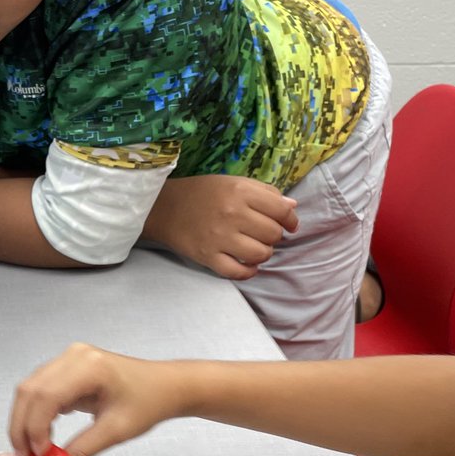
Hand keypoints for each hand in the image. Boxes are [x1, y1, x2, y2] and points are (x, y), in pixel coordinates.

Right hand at [10, 342, 181, 455]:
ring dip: (25, 420)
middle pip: (30, 391)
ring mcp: (68, 359)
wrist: (165, 386)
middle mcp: (74, 356)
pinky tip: (42, 434)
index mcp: (90, 366)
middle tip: (26, 455)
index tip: (38, 454)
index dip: (35, 428)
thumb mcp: (116, 431)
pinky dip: (35, 414)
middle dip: (22, 426)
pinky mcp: (66, 367)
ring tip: (33, 449)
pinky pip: (39, 389)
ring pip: (29, 389)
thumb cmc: (150, 400)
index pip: (45, 396)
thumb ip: (82, 448)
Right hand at [143, 175, 297, 279]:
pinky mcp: (208, 256)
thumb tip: (291, 208)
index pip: (281, 211)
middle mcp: (232, 214)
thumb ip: (264, 192)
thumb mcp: (233, 183)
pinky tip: (247, 265)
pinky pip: (238, 272)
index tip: (288, 224)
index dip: (290, 220)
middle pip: (273, 234)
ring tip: (254, 248)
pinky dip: (248, 271)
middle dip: (273, 236)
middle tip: (262, 234)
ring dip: (263, 254)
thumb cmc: (202, 193)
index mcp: (240, 191)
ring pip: (260, 254)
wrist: (163, 207)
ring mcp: (219, 237)